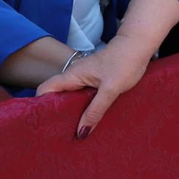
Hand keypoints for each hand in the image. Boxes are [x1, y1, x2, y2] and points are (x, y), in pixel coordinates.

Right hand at [36, 34, 153, 139]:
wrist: (139, 45)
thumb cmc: (125, 62)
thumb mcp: (110, 90)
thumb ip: (96, 110)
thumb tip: (81, 132)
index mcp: (73, 75)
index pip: (46, 89)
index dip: (40, 105)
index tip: (43, 124)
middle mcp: (75, 75)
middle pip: (56, 95)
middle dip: (55, 113)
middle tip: (58, 134)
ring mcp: (85, 77)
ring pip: (71, 96)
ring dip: (71, 111)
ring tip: (72, 131)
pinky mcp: (95, 80)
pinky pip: (83, 95)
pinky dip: (83, 107)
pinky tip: (89, 119)